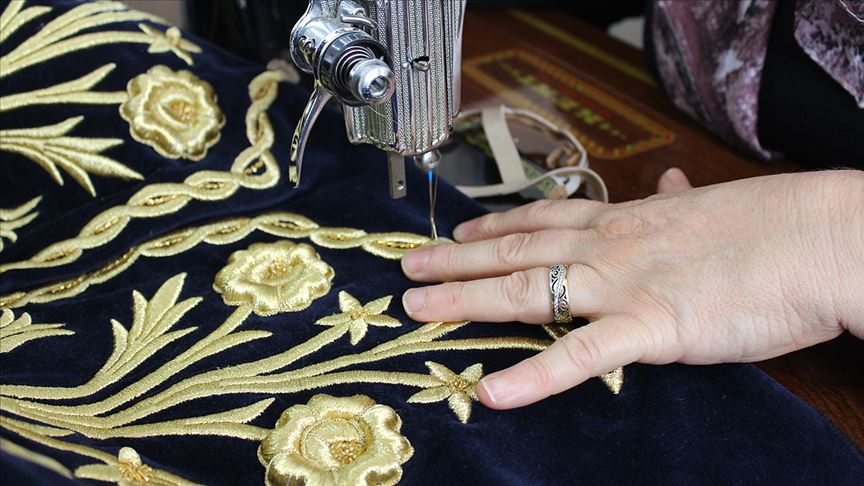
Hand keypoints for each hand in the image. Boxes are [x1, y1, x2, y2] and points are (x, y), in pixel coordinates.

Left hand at [400, 169, 863, 408]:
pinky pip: (580, 356)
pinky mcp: (651, 326)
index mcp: (627, 221)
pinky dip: (533, 376)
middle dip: (457, 258)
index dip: (497, 224)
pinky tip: (491, 391)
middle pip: (516, 250)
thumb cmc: (773, 225)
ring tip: (418, 306)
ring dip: (466, 299)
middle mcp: (610, 248)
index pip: (545, 219)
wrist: (818, 238)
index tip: (461, 229)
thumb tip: (670, 181)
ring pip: (527, 290)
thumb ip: (678, 200)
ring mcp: (624, 285)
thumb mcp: (713, 206)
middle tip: (410, 264)